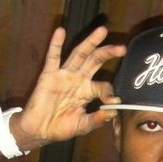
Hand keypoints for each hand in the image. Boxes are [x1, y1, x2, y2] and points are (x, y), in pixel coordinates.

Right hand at [12, 26, 125, 146]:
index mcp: (87, 92)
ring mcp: (64, 75)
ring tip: (102, 31)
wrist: (40, 130)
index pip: (103, 86)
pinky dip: (55, 44)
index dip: (109, 92)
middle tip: (122, 48)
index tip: (114, 100)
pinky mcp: (49, 75)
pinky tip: (61, 31)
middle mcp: (78, 80)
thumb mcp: (83, 125)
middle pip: (95, 61)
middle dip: (108, 53)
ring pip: (79, 54)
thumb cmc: (61, 128)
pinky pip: (53, 57)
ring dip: (90, 42)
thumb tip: (113, 112)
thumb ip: (97, 120)